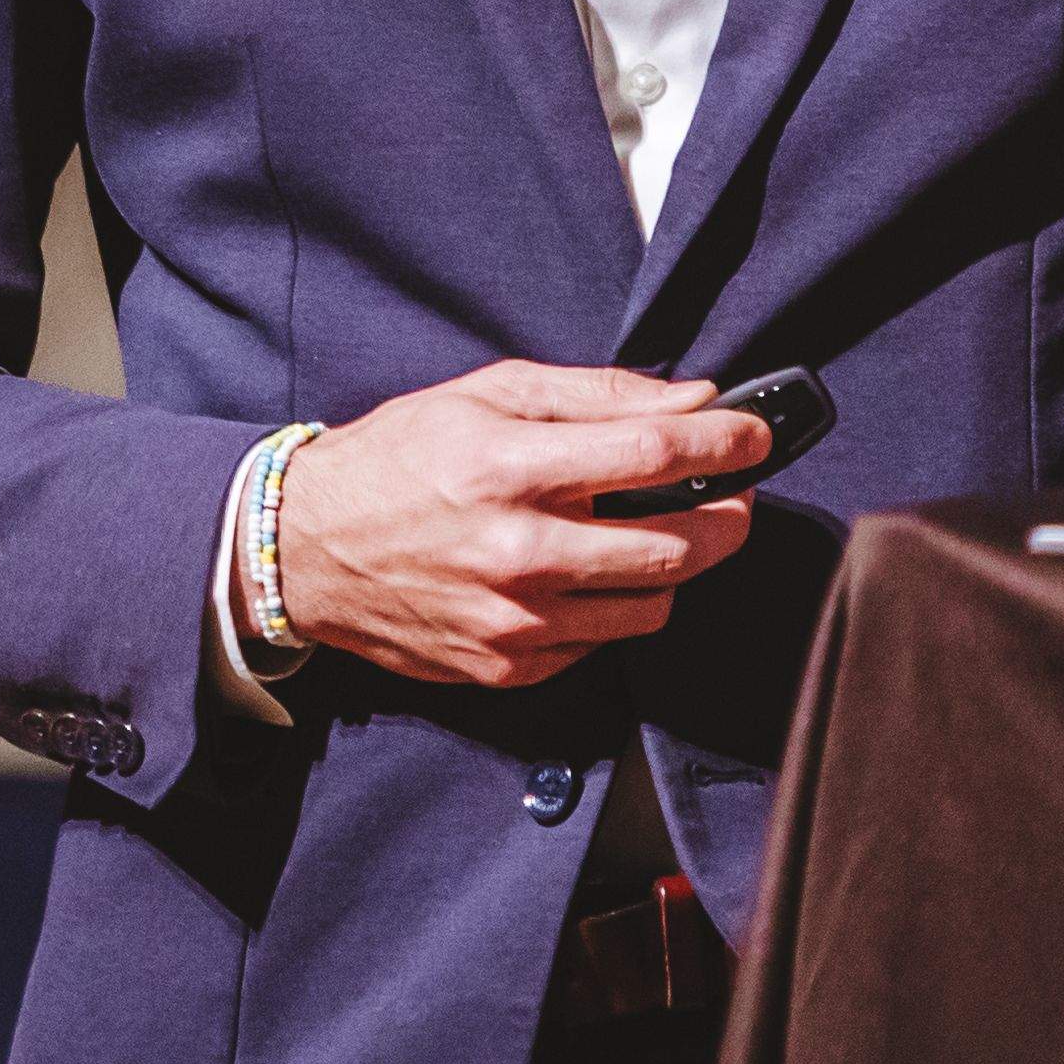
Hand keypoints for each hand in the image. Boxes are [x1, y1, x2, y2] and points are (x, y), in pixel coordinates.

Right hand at [271, 361, 771, 686]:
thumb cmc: (401, 458)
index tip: (757, 431)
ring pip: (653, 604)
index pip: (654, 456)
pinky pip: (603, 643)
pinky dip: (618, 605)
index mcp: (509, 470)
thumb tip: (694, 398)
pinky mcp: (506, 669)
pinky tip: (595, 571)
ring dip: (680, 565)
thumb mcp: (489, 394)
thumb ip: (597, 395)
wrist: (306, 550)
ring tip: (665, 531)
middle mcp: (516, 553)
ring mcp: (513, 622)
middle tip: (733, 491)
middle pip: (675, 545)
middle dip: (727, 513)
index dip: (724, 442)